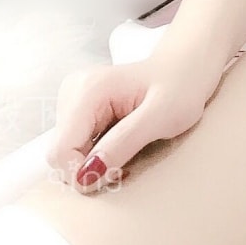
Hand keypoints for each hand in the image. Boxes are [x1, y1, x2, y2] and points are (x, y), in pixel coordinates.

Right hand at [48, 53, 214, 191]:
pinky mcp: (78, 109)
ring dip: (93, 163)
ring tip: (127, 150)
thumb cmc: (180, 88)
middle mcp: (73, 91)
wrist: (185, 70)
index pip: (61, 151)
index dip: (83, 173)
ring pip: (66, 152)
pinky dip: (94, 155)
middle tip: (126, 166)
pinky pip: (75, 146)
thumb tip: (86, 174)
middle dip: (89, 169)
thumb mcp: (161, 117)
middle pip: (60, 153)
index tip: (116, 174)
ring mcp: (73, 99)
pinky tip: (119, 145)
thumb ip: (123, 143)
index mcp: (89, 90)